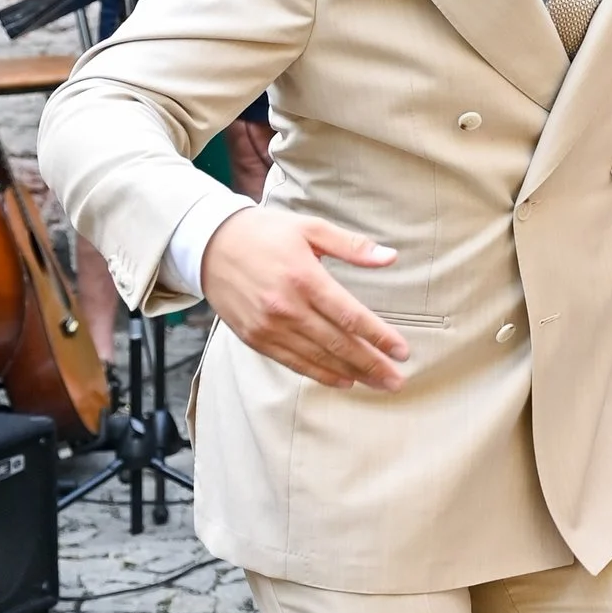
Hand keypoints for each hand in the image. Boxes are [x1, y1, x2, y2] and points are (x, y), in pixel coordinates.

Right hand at [200, 206, 409, 389]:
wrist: (209, 245)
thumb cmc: (265, 233)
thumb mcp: (309, 228)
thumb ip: (351, 245)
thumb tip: (389, 256)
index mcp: (304, 278)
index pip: (351, 316)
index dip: (379, 337)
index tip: (402, 351)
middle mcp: (287, 307)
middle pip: (338, 343)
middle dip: (372, 364)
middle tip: (397, 380)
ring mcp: (269, 327)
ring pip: (318, 358)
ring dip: (351, 374)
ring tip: (378, 384)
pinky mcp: (255, 338)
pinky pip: (293, 363)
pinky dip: (320, 374)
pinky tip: (342, 380)